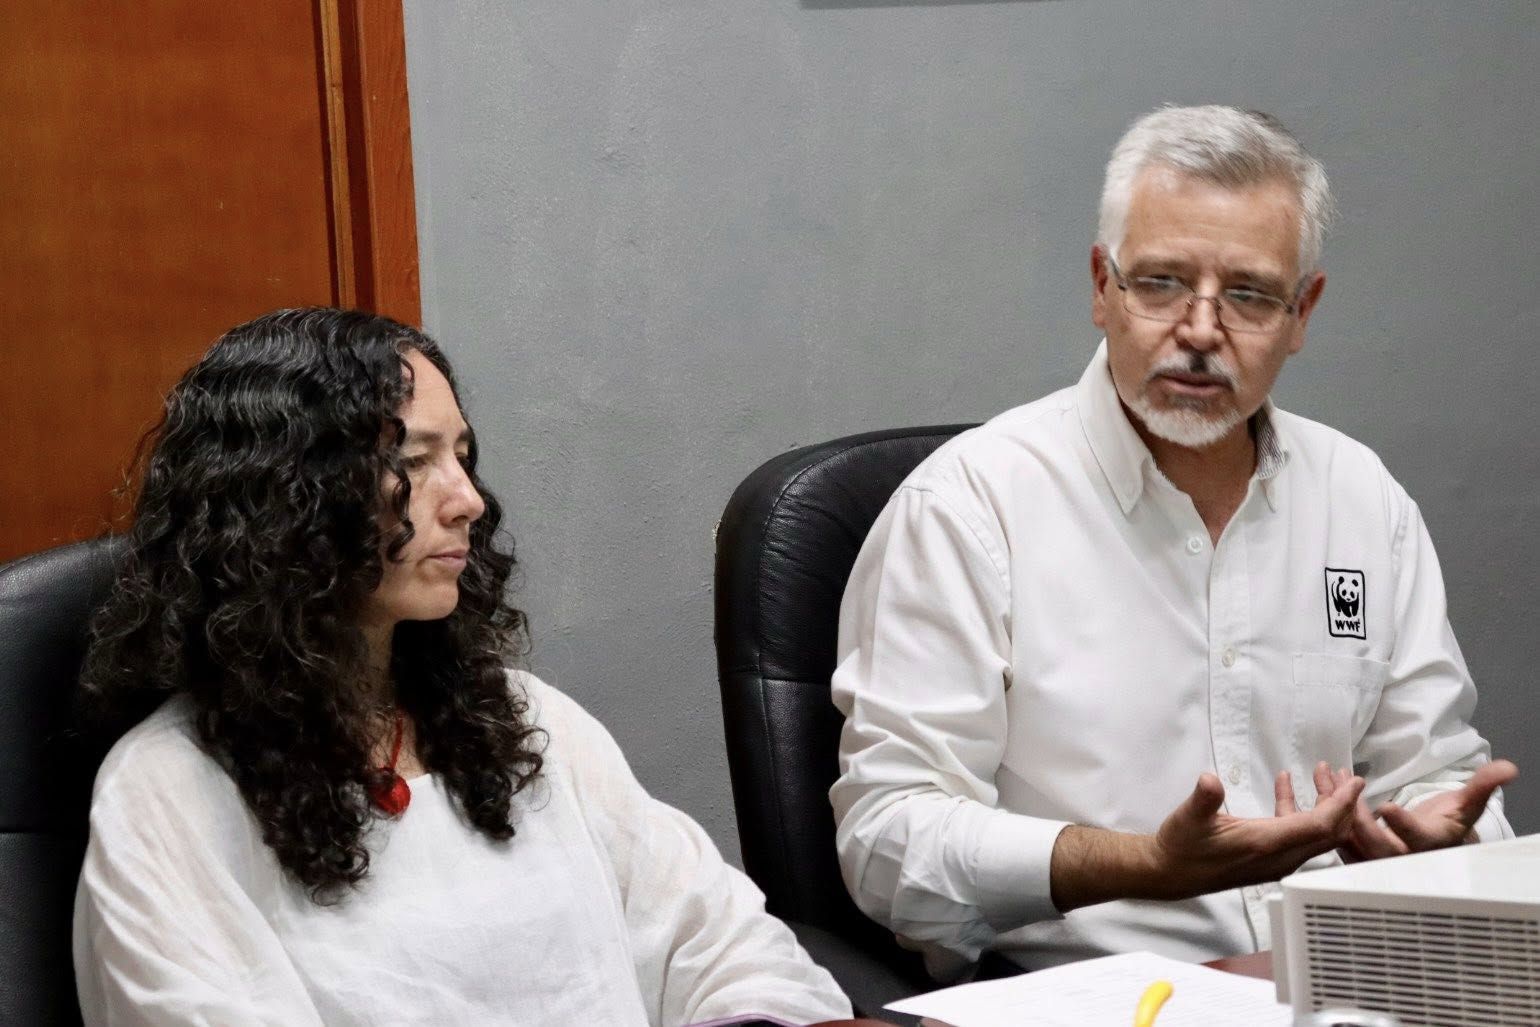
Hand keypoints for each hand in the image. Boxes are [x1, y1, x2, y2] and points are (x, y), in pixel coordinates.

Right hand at [1143, 769, 1364, 899]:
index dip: (1342, 804)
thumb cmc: (1180, 846)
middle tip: (1345, 776)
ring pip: (1315, 834)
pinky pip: (1297, 833)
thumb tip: (1209, 780)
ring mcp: (1276, 859)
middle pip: (1328, 833)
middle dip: (1342, 804)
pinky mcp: (1268, 856)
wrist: (1170, 873)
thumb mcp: (1188, 818)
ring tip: (1322, 775)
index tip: (1356, 782)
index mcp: (1266, 844)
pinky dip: (1299, 809)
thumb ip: (1203, 799)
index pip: (1320, 826)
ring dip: (1323, 806)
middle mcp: (1279, 856)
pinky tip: (1284, 783)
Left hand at [1313, 759, 1517, 860]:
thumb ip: (1483, 785)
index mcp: (1427, 845)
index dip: (1402, 826)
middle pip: (1373, 842)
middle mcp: (1399, 855)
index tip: (1388, 808)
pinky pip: (1336, 829)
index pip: (1415, 839)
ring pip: (1348, 834)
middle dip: (1355, 813)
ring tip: (1326, 774)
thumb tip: (1509, 769)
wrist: (1431, 841)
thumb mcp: (1468, 805)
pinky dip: (1327, 805)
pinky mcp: (1356, 847)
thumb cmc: (1449, 822)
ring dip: (1333, 804)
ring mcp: (1374, 853)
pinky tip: (1323, 780)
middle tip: (1343, 785)